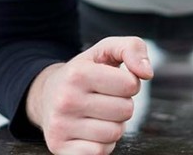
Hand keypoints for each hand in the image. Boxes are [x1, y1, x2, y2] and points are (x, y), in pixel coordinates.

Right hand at [27, 36, 152, 154]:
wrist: (45, 95)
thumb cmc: (82, 73)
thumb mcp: (104, 51)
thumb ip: (131, 48)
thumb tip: (146, 72)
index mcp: (77, 73)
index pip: (130, 84)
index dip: (127, 83)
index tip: (112, 81)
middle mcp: (66, 99)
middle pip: (126, 110)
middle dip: (121, 104)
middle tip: (103, 98)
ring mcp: (61, 125)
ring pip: (115, 133)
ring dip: (112, 125)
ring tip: (95, 114)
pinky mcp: (59, 147)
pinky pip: (100, 152)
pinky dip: (100, 144)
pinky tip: (87, 131)